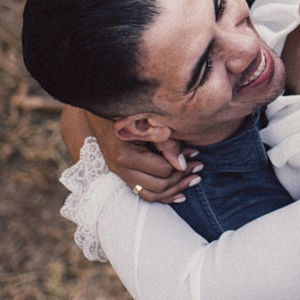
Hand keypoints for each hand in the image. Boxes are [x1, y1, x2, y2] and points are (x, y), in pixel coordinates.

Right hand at [79, 109, 201, 203]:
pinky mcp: (121, 173)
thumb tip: (182, 165)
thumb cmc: (129, 109)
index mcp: (126, 154)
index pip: (162, 171)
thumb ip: (167, 142)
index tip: (196, 154)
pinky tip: (180, 194)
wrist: (100, 103)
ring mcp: (119, 172)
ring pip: (151, 195)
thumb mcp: (149, 121)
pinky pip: (143, 192)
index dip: (182, 166)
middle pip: (158, 186)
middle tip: (199, 166)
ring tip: (194, 179)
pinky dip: (163, 195)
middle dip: (182, 179)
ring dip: (175, 190)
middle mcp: (120, 168)